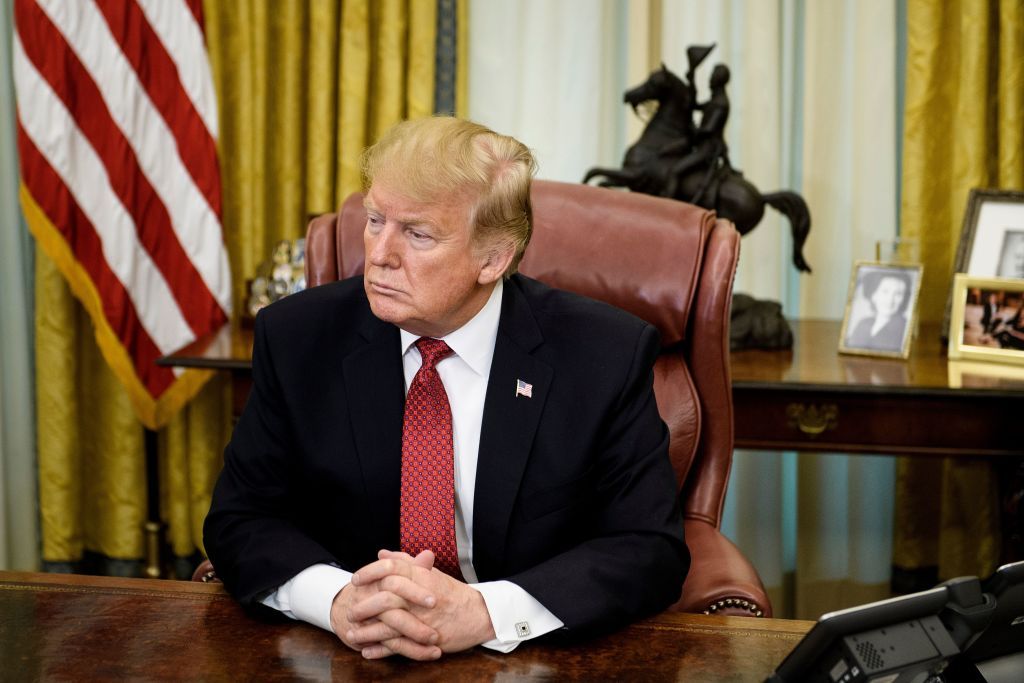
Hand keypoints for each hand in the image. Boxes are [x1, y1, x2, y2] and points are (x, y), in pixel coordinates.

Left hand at [346, 550, 495, 656]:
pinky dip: (381, 650)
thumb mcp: (430, 574)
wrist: (479, 615)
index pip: (390, 569)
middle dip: (364, 606)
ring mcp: (424, 619)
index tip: (355, 579)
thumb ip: (406, 563)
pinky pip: (400, 646)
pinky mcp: (427, 640)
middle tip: (350, 611)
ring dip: (368, 631)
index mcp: (422, 576)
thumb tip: (382, 553)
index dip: (370, 572)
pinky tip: (368, 651)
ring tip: (352, 634)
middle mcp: (421, 596)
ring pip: (389, 625)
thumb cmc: (453, 594)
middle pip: (386, 597)